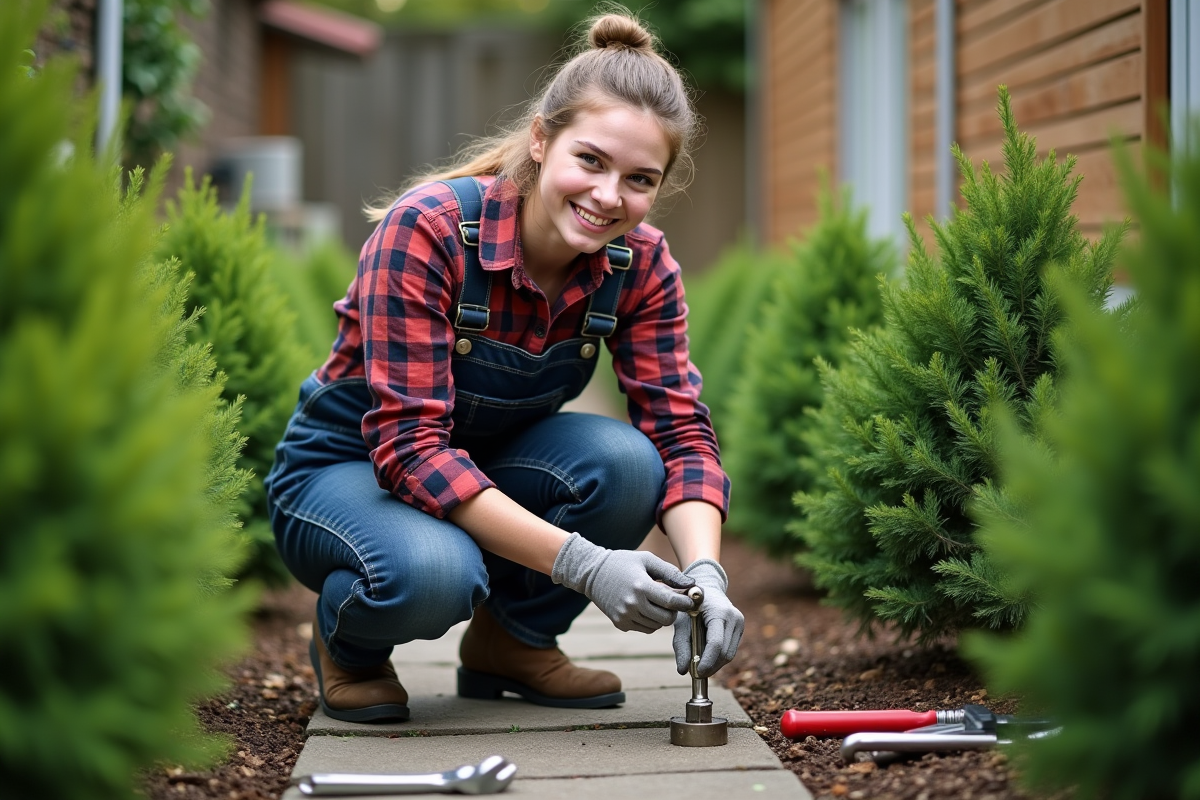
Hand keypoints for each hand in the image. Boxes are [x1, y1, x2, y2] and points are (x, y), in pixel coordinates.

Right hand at [552, 532, 695, 632]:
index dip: (685, 603)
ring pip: (657, 626)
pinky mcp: (620, 624)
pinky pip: (646, 628)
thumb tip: (691, 584)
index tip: (690, 600)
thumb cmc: (623, 563)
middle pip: (666, 619)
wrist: (592, 573)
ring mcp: (625, 616)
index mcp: (641, 586)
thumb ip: (670, 572)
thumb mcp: (647, 560)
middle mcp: (633, 604)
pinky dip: (651, 621)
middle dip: (674, 611)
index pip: (671, 602)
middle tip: (673, 601)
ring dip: (662, 616)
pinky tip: (646, 607)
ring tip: (657, 602)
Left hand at [673, 559, 743, 677]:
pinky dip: (719, 658)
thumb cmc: (690, 605)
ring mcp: (740, 622)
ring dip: (715, 664)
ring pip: (729, 654)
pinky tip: (707, 658)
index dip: (707, 661)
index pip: (716, 643)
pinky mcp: (740, 628)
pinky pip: (731, 650)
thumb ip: (681, 646)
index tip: (697, 673)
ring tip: (699, 667)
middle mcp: (734, 617)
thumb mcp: (681, 622)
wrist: (707, 587)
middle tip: (695, 673)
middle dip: (710, 666)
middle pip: (725, 652)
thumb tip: (683, 671)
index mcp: (719, 612)